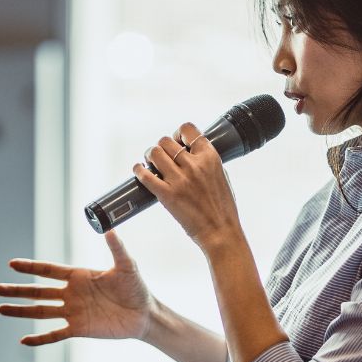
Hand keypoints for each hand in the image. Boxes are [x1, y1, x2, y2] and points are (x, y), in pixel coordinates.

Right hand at [0, 229, 154, 345]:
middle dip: (17, 290)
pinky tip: (24, 340)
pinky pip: (54, 334)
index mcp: (79, 276)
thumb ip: (116, 248)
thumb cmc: (136, 288)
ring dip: (21, 311)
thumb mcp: (127, 265)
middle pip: (38, 291)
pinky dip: (40, 338)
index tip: (12, 264)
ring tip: (0, 308)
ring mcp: (73, 312)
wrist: (144, 315)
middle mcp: (72, 293)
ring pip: (41, 312)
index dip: (31, 267)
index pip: (49, 270)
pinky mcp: (79, 329)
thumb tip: (109, 228)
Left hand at [133, 122, 241, 250]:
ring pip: (154, 153)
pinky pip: (146, 175)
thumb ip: (207, 161)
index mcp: (210, 157)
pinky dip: (139, 171)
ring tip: (151, 163)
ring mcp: (180, 180)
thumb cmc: (223, 207)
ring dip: (149, 156)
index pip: (187, 129)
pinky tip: (139, 171)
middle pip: (165, 141)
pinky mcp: (167, 195)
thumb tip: (190, 152)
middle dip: (161, 147)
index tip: (176, 141)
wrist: (221, 232)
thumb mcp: (220, 175)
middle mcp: (194, 165)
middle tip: (160, 156)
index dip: (178, 133)